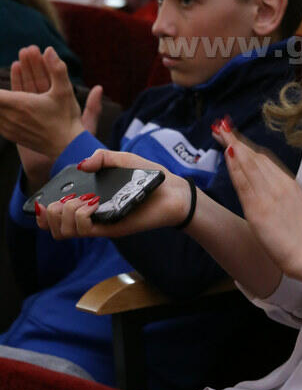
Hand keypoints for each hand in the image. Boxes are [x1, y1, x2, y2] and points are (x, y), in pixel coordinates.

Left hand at [0, 47, 92, 165]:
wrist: (67, 146)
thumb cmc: (67, 118)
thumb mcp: (65, 91)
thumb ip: (57, 69)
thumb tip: (48, 49)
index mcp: (21, 104)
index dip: (0, 87)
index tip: (11, 70)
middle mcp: (11, 116)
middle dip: (11, 80)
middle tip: (16, 64)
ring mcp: (9, 127)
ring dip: (3, 94)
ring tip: (16, 70)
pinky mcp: (11, 134)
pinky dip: (1, 107)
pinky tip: (5, 101)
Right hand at [34, 147, 188, 239]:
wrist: (172, 190)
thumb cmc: (146, 176)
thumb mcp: (121, 159)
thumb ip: (101, 157)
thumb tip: (82, 165)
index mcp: (88, 200)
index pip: (55, 214)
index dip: (41, 211)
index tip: (40, 201)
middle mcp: (90, 215)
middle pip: (54, 228)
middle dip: (48, 214)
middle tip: (61, 202)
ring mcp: (99, 223)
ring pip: (65, 232)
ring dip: (64, 216)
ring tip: (79, 203)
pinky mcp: (111, 229)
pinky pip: (86, 231)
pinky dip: (81, 218)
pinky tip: (92, 205)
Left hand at [215, 126, 301, 279]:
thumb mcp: (296, 206)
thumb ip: (282, 194)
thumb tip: (267, 188)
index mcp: (288, 183)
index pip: (264, 159)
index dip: (248, 146)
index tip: (235, 137)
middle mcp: (278, 184)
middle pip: (254, 157)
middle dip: (237, 141)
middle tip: (223, 128)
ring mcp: (268, 195)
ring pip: (249, 164)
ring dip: (233, 146)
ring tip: (221, 133)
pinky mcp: (258, 208)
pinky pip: (244, 182)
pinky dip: (235, 166)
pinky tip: (228, 153)